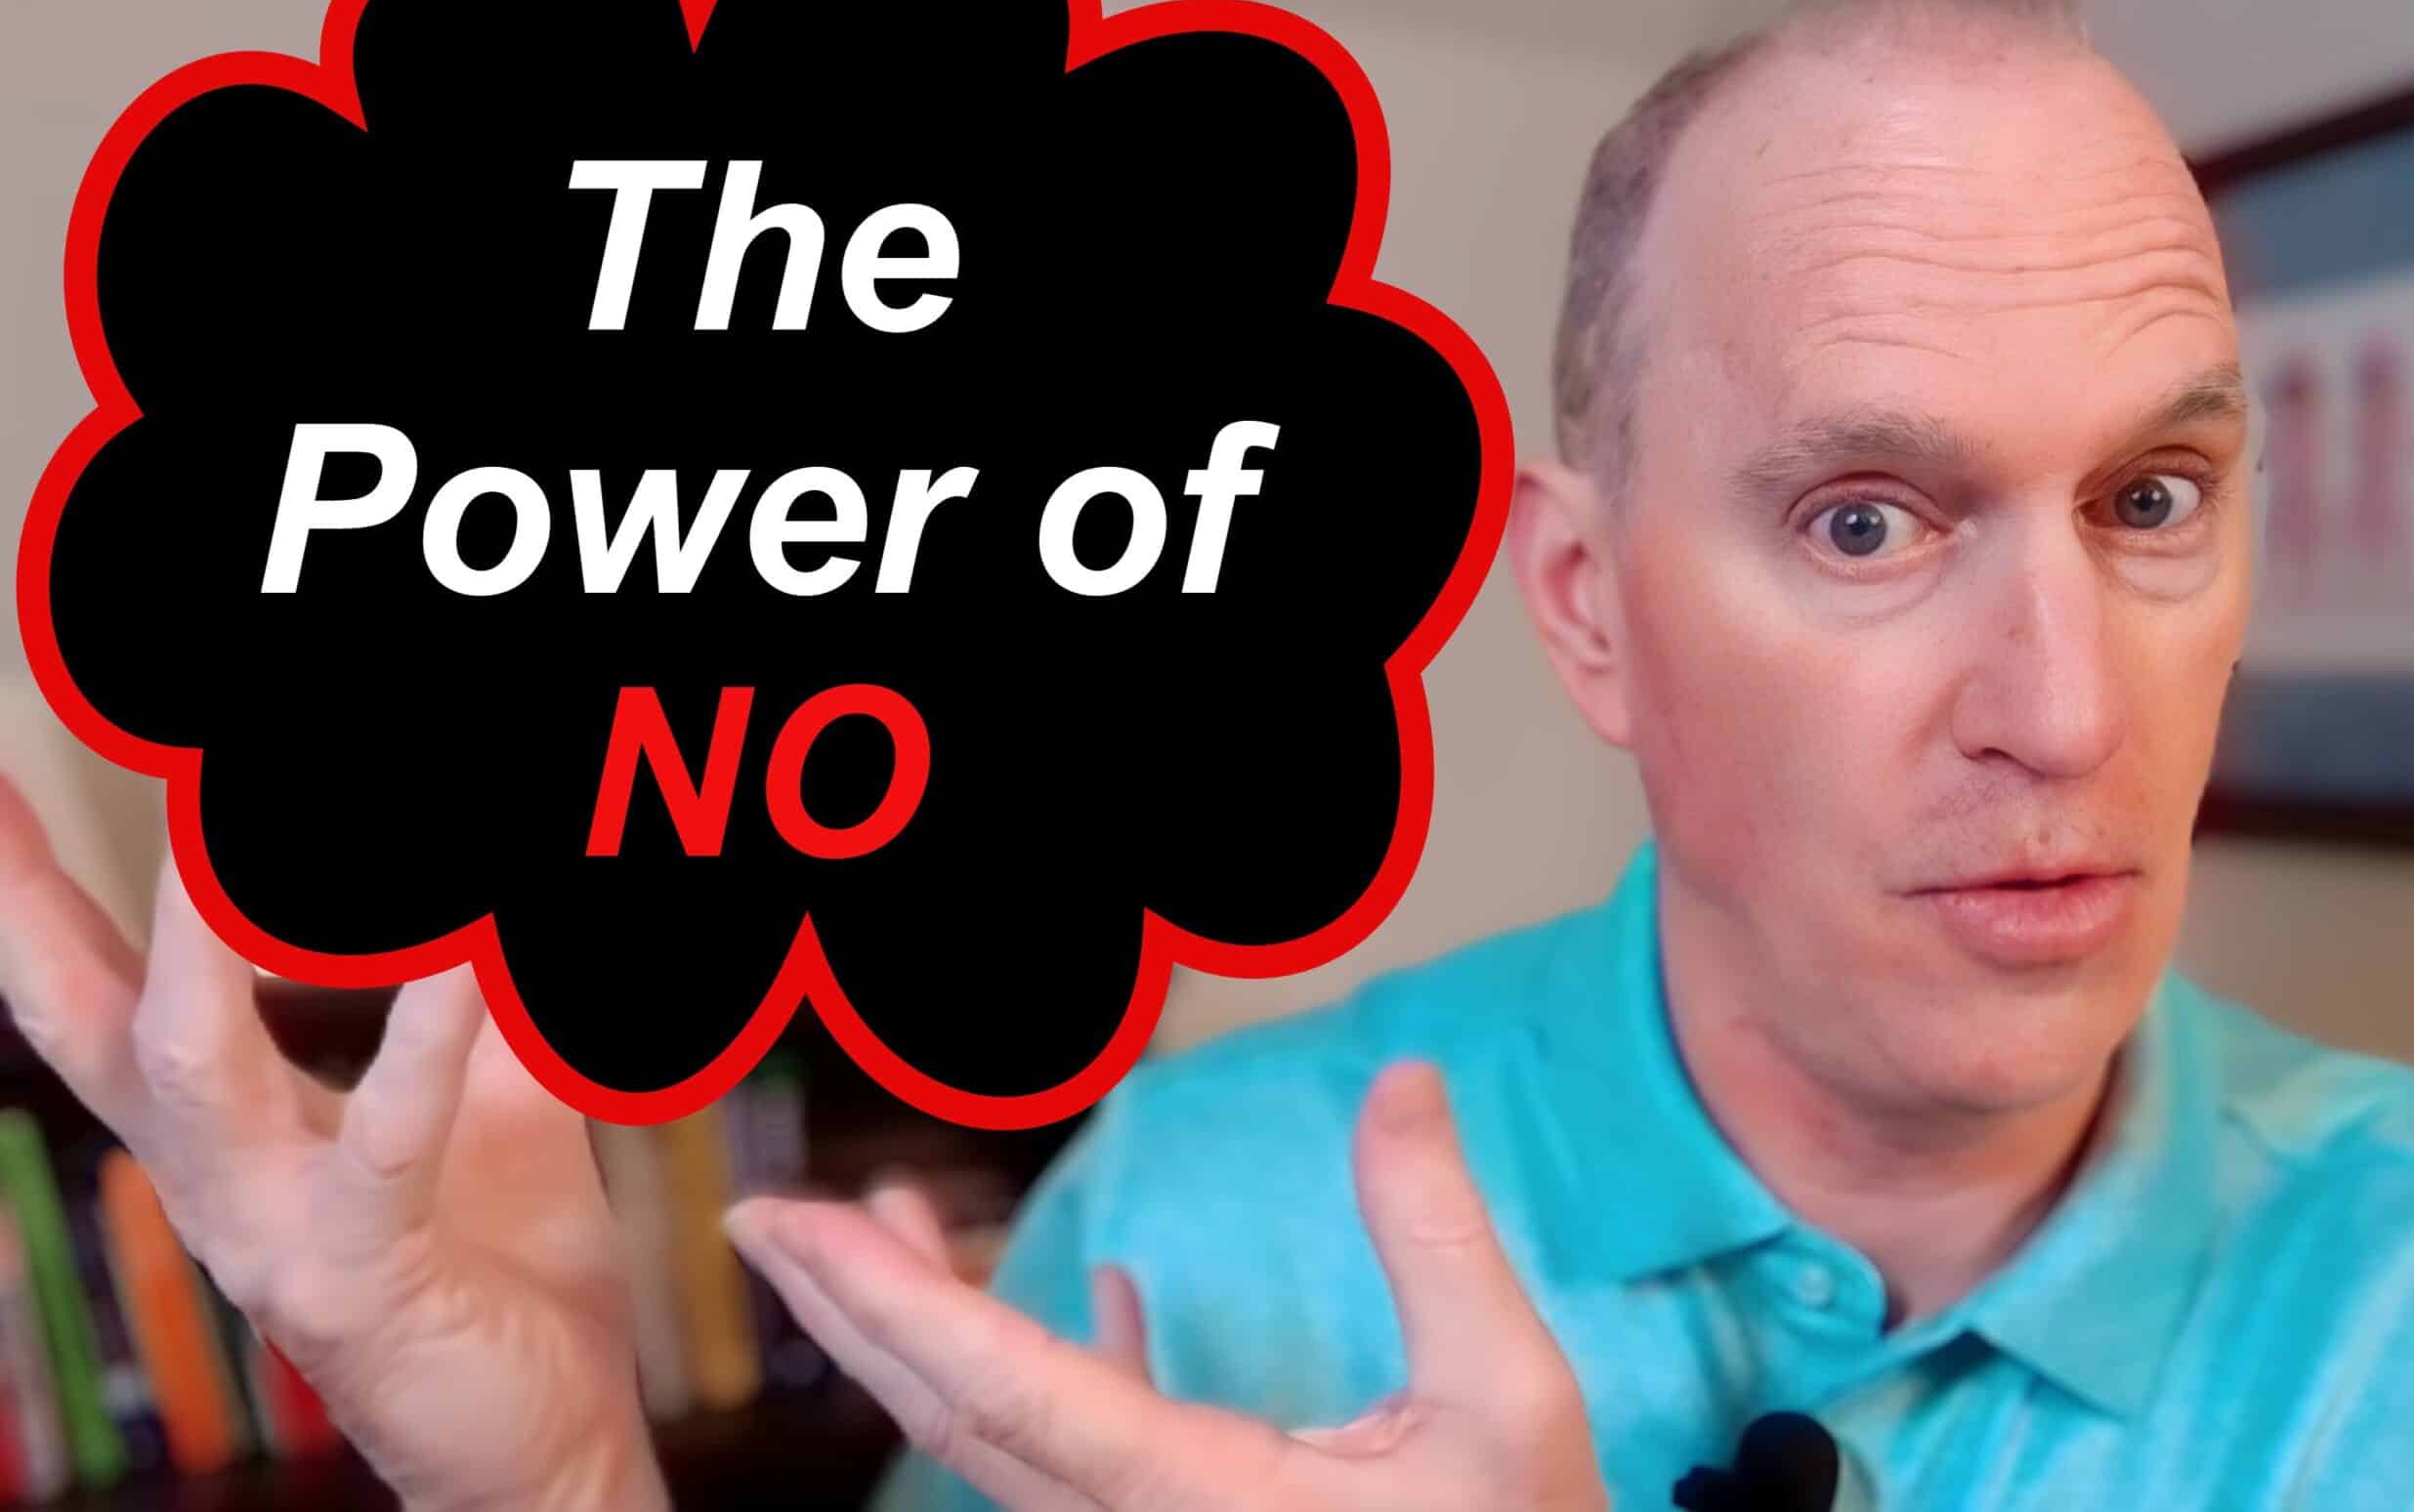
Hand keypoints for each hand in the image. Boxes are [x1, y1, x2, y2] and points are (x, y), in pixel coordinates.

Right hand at [0, 774, 665, 1511]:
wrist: (544, 1440)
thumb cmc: (497, 1259)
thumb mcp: (483, 1094)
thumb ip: (466, 996)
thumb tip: (466, 906)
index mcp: (223, 1124)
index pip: (103, 988)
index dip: (34, 891)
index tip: (0, 784)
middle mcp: (212, 1174)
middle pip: (82, 1017)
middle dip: (24, 901)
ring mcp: (265, 1231)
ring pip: (193, 1061)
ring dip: (200, 935)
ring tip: (208, 820)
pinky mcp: (358, 1278)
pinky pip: (387, 1140)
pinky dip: (429, 1034)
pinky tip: (463, 953)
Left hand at [725, 1059, 1606, 1511]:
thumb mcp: (1507, 1399)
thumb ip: (1434, 1238)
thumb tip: (1402, 1082)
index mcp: (1194, 1498)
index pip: (1003, 1393)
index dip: (887, 1303)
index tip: (795, 1227)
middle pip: (958, 1421)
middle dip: (855, 1314)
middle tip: (767, 1218)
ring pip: (1003, 1437)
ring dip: (935, 1330)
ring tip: (890, 1222)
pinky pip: (1083, 1452)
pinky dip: (1061, 1367)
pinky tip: (1099, 1292)